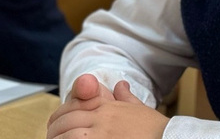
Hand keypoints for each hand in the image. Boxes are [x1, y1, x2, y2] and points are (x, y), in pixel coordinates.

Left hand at [47, 74, 168, 138]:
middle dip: (55, 129)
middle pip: (68, 120)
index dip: (61, 114)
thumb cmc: (157, 130)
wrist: (169, 138)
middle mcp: (103, 118)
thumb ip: (126, 97)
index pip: (75, 105)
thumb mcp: (141, 110)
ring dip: (58, 138)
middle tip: (50, 136)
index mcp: (108, 107)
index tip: (55, 123)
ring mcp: (102, 134)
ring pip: (68, 134)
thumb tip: (120, 84)